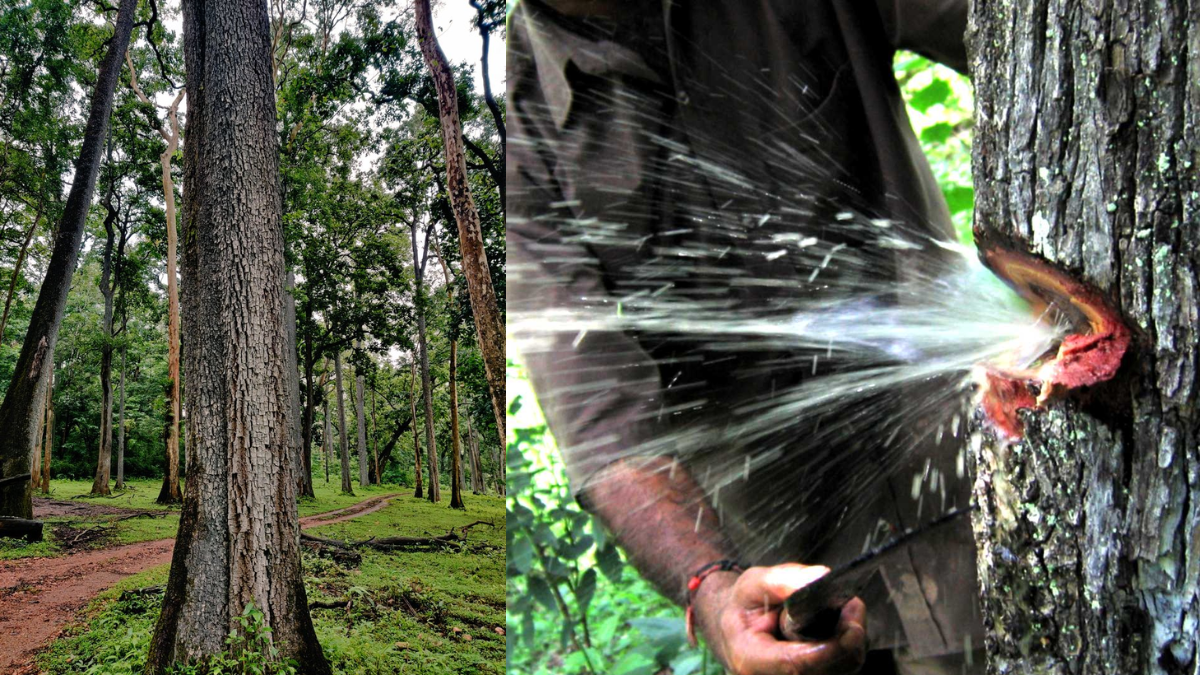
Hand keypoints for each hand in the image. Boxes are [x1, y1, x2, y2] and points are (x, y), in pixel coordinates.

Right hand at [692, 564, 866, 674]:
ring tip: (847, 613)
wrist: (734, 627)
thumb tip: (819, 577)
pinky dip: (847, 649)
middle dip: (847, 640)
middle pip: (826, 671)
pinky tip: (841, 627)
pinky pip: (838, 671)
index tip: (852, 624)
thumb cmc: (742, 606)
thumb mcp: (751, 584)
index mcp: (750, 657)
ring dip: (850, 644)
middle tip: (852, 606)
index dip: (830, 648)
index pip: (796, 663)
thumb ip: (781, 580)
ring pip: (838, 672)